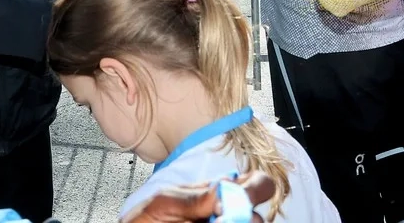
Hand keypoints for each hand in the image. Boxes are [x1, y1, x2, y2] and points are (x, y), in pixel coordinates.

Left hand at [126, 173, 275, 222]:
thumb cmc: (145, 219)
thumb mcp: (163, 202)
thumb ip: (193, 197)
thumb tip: (223, 192)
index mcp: (219, 193)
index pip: (256, 183)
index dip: (255, 189)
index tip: (238, 200)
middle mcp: (227, 213)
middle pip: (258, 215)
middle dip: (248, 218)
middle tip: (222, 221)